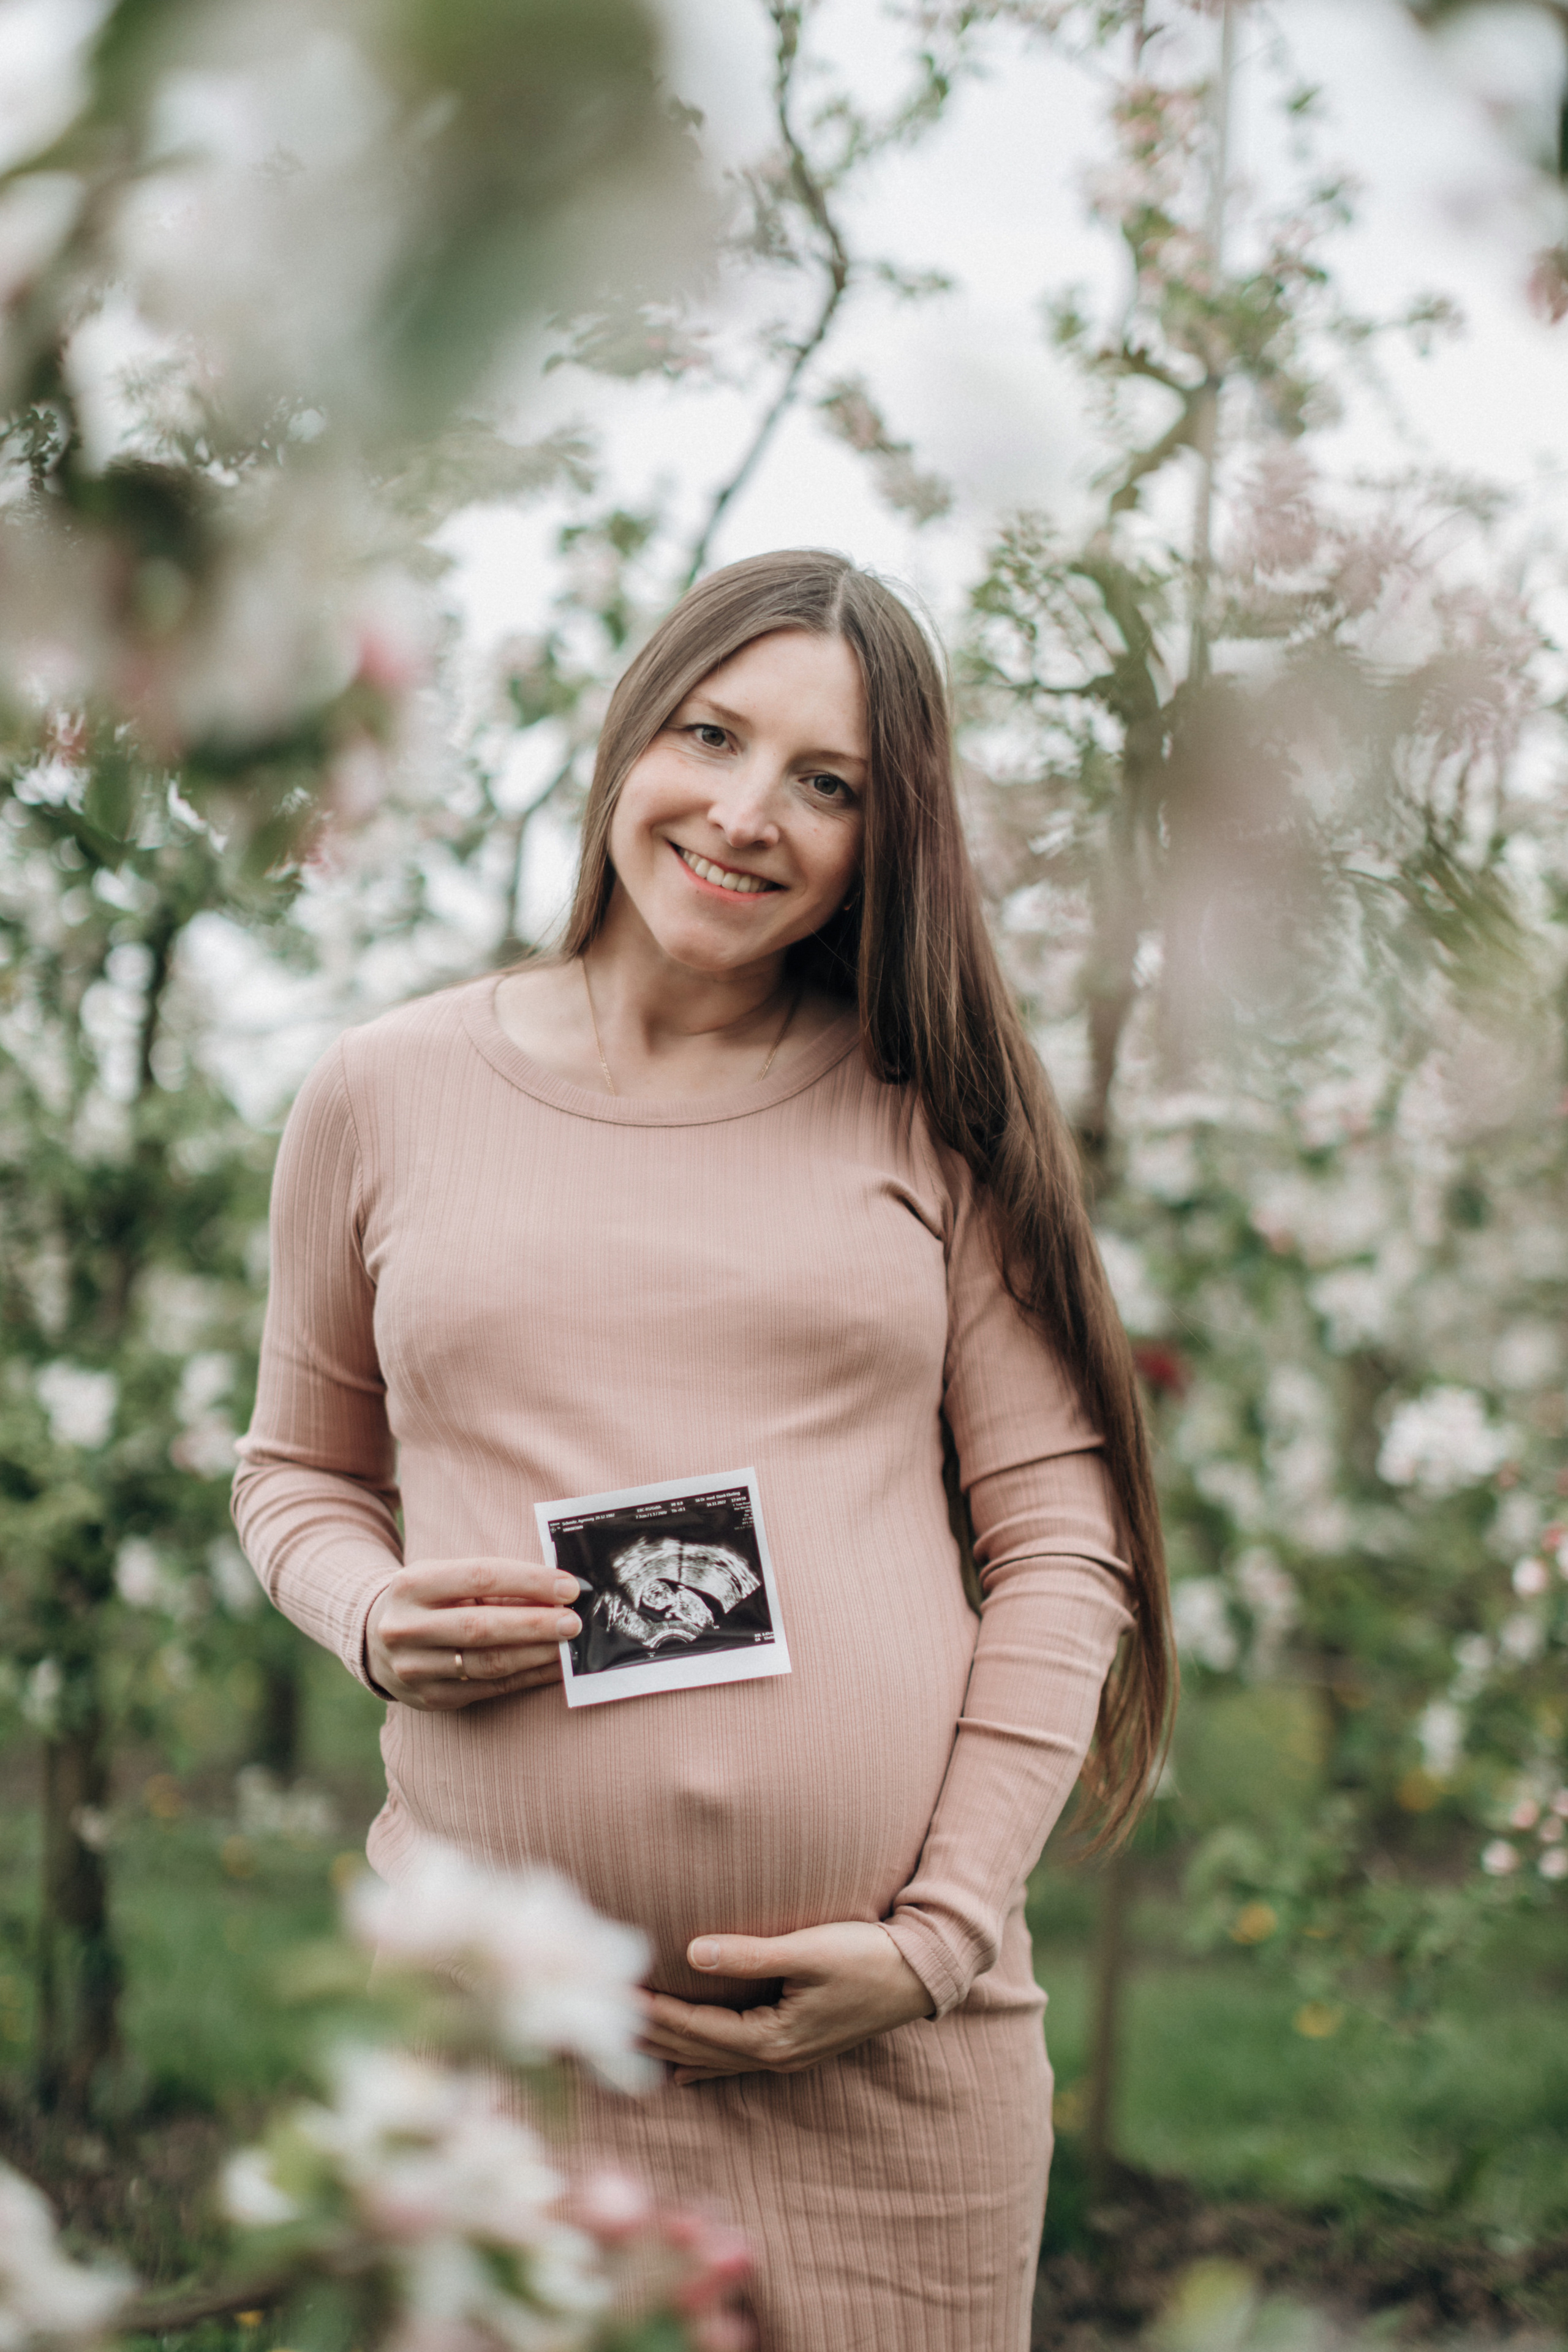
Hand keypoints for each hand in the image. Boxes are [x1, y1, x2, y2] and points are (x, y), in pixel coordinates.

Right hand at [366, 1556, 580, 1709]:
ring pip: (486, 1663)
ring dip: (535, 1655)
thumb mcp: (445, 1577)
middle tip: (573, 1622)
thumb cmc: (428, 1599)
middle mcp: (406, 1627)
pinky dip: (525, 1678)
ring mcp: (413, 1667)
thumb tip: (557, 1592)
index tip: (568, 1587)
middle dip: (535, 1624)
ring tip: (568, 1647)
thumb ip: (493, 1584)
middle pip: (482, 1627)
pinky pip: (487, 1689)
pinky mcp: (428, 1698)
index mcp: (413, 1584)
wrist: (375, 1637)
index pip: (480, 1577)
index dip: (528, 1582)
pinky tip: (550, 1668)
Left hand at [639, 1923, 933, 2084]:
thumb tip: (693, 1951)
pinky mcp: (795, 2045)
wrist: (921, 1976)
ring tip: (624, 2041)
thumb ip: (751, 1954)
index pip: (694, 2029)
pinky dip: (701, 2060)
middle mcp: (772, 2056)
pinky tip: (681, 2069)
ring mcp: (785, 2056)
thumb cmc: (869, 1957)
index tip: (611, 1998)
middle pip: (694, 2048)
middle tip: (599, 2020)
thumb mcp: (810, 1950)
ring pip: (711, 2058)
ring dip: (668, 2047)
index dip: (650, 2013)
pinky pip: (733, 2060)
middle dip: (647, 2033)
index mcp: (771, 2038)